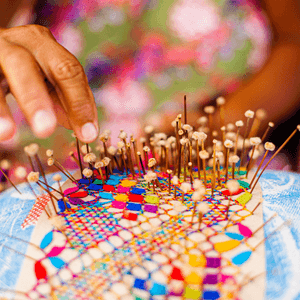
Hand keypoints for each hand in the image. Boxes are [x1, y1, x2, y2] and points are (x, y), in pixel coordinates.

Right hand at [0, 25, 98, 142]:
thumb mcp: (48, 79)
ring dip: (2, 106)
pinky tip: (0, 130)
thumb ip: (67, 101)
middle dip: (37, 99)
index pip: (68, 71)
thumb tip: (87, 131)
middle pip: (26, 65)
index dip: (79, 103)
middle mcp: (17, 42)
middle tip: (46, 130)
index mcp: (44, 45)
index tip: (88, 135)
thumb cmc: (28, 69)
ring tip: (7, 133)